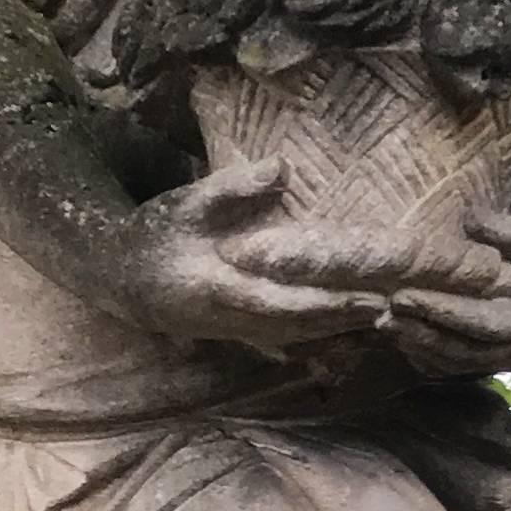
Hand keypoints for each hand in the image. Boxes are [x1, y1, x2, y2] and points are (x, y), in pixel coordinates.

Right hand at [114, 159, 393, 357]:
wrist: (120, 279)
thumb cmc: (156, 234)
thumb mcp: (187, 202)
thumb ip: (234, 187)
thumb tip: (283, 167)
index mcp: (217, 287)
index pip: (280, 302)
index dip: (325, 305)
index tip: (367, 298)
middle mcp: (229, 319)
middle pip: (297, 326)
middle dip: (343, 320)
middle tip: (389, 308)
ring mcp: (233, 332)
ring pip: (293, 338)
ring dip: (336, 332)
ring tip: (379, 319)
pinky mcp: (236, 335)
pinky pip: (283, 342)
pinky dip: (316, 339)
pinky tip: (348, 336)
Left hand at [384, 213, 510, 377]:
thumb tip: (469, 218)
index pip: (481, 322)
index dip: (442, 311)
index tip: (404, 296)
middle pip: (458, 351)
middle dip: (419, 332)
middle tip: (383, 312)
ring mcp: (497, 365)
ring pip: (451, 364)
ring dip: (416, 346)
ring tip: (383, 323)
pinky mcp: (487, 366)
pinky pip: (451, 369)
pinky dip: (423, 357)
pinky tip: (401, 339)